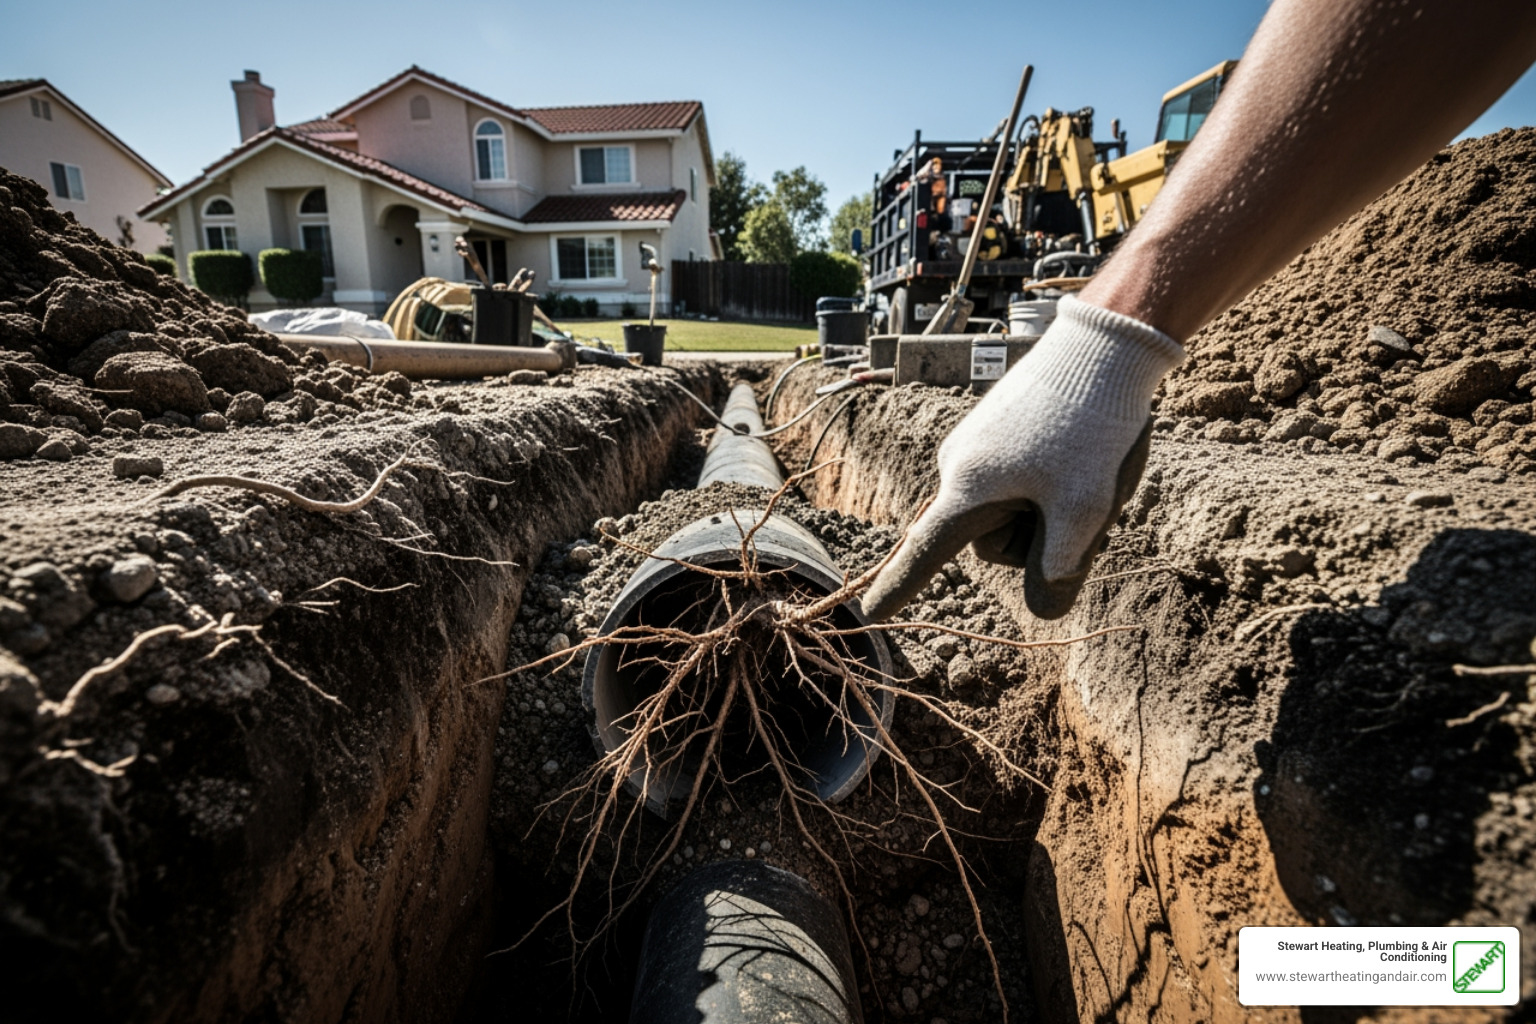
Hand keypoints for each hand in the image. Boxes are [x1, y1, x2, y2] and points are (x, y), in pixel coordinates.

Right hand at [859, 296, 1183, 620]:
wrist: (1103, 346)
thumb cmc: (1091, 428)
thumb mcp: (1086, 510)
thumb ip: (1059, 571)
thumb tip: (1043, 609)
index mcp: (968, 490)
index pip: (925, 553)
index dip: (899, 588)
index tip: (870, 614)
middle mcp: (957, 467)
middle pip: (992, 541)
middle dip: (1039, 536)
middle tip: (1086, 496)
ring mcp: (973, 447)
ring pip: (1008, 510)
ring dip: (1048, 507)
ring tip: (1085, 465)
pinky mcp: (993, 431)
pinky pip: (1014, 481)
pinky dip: (1047, 481)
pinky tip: (1079, 449)